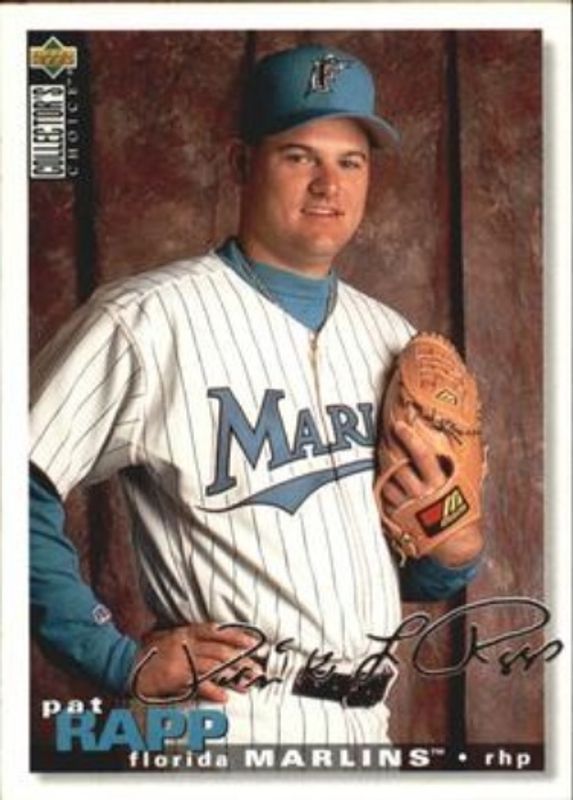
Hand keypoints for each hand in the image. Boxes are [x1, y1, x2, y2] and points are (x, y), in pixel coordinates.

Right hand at [131, 622, 262, 703]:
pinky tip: (224, 697)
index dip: (235, 636)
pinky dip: (213, 690)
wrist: (125, 663)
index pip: (216, 631)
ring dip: (233, 676)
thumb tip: (214, 639)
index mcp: (185, 632)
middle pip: (220, 650)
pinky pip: (198, 683)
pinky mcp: (175, 677)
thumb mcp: (169, 636)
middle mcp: (186, 643)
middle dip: (241, 659)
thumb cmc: (148, 651)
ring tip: (246, 684)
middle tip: (255, 668)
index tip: (251, 643)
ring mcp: (181, 659)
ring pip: (214, 666)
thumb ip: (190, 637)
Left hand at [380, 421, 482, 565]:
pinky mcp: (398, 517)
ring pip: (387, 481)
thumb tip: (485, 446)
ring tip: (382, 457)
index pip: (422, 455)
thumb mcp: (470, 489)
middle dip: (389, 450)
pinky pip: (384, 498)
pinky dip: (382, 487)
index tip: (399, 425)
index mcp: (440, 483)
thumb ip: (472, 468)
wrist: (455, 546)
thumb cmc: (464, 514)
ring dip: (383, 467)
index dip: (410, 439)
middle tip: (385, 438)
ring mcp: (407, 506)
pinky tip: (383, 480)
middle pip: (399, 466)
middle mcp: (422, 493)